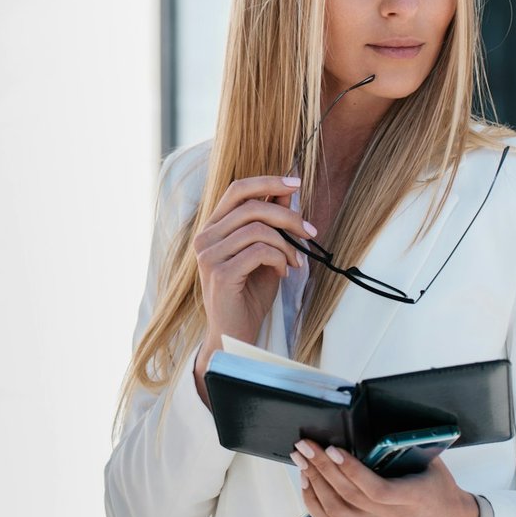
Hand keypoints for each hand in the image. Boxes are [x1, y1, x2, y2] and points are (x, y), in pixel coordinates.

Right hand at [190, 175, 316, 406]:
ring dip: (286, 243)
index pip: (237, 189)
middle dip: (288, 216)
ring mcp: (209, 256)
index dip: (267, 181)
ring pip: (258, 228)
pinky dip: (279, 259)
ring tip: (295, 260)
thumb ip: (271, 223)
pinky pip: (259, 251)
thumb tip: (287, 191)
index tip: (295, 183)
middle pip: (252, 206)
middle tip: (310, 231)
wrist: (236, 335)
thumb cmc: (249, 294)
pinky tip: (283, 272)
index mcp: (212, 228)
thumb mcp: (265, 252)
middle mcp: (205, 238)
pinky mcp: (219, 273)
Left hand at [291, 439, 478, 516]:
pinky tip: (308, 483)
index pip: (376, 490)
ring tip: (302, 461)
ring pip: (336, 512)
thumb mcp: (433, 464)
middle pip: (348, 497)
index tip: (333, 449)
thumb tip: (380, 420)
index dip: (351, 470)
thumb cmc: (440, 490)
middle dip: (322, 468)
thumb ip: (407, 447)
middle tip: (305, 446)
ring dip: (314, 484)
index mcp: (413, 499)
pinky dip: (315, 503)